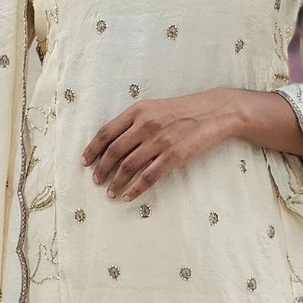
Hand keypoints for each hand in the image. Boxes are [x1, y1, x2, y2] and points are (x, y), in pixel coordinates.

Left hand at [81, 88, 236, 201]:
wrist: (217, 111)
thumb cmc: (185, 110)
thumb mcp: (156, 107)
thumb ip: (135, 121)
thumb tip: (114, 141)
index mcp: (139, 111)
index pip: (106, 132)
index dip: (92, 149)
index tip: (84, 162)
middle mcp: (146, 125)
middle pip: (114, 151)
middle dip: (101, 169)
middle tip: (96, 180)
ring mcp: (160, 141)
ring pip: (128, 167)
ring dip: (116, 182)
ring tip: (110, 192)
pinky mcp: (174, 156)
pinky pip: (148, 177)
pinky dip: (135, 189)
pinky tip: (128, 196)